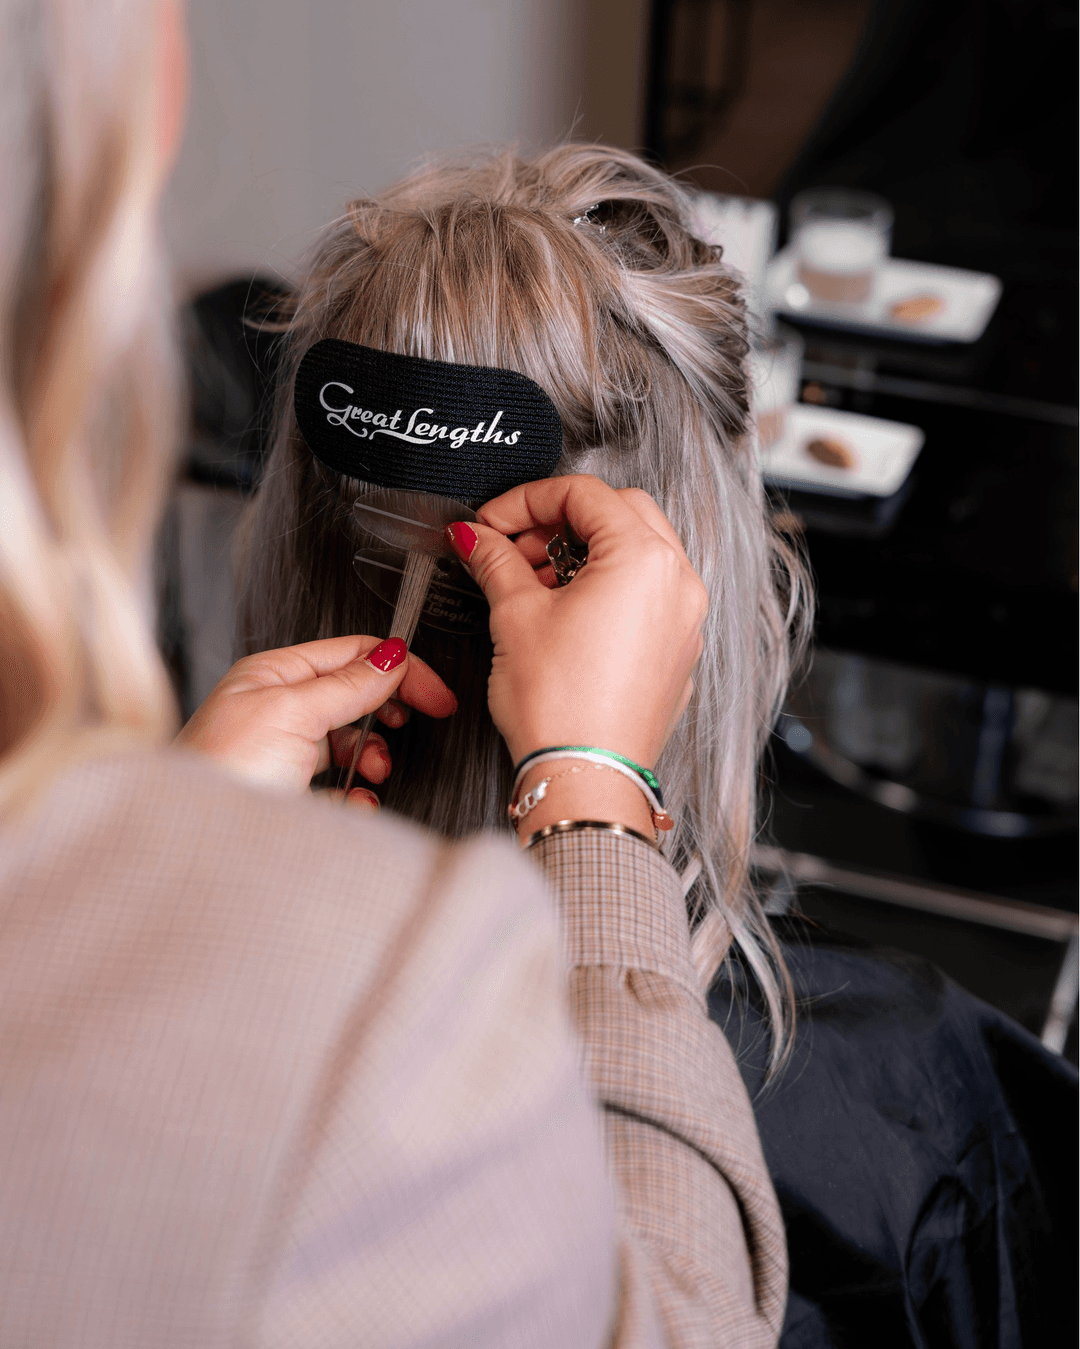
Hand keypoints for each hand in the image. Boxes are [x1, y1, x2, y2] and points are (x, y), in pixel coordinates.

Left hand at [175, 636, 456, 800]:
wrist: (192, 847)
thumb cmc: (220, 772)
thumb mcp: (291, 712)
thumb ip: (347, 684)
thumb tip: (391, 658)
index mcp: (273, 676)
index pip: (352, 654)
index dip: (399, 669)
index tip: (436, 696)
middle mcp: (278, 709)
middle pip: (355, 696)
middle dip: (385, 714)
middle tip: (409, 728)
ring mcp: (284, 754)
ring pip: (351, 744)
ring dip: (372, 758)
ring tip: (371, 773)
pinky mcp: (290, 796)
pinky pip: (339, 788)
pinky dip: (355, 796)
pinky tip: (353, 803)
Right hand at [448, 475, 707, 772]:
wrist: (586, 778)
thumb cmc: (561, 707)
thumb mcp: (515, 616)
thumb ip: (496, 560)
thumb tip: (477, 537)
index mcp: (644, 559)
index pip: (584, 494)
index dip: (526, 500)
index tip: (492, 522)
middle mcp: (678, 582)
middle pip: (619, 512)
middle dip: (559, 521)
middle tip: (513, 545)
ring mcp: (684, 619)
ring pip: (637, 552)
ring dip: (584, 552)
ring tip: (532, 581)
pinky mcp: (677, 651)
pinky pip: (647, 594)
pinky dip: (608, 586)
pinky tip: (564, 611)